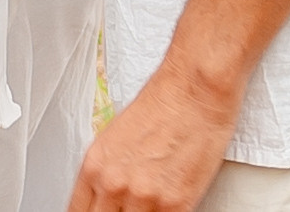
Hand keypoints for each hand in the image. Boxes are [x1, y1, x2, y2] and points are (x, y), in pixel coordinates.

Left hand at [70, 58, 241, 211]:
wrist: (195, 89)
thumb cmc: (163, 105)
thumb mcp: (116, 138)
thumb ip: (108, 172)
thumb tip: (108, 197)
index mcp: (94, 167)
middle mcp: (114, 184)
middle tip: (128, 209)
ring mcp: (144, 197)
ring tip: (150, 204)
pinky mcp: (176, 205)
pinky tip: (166, 207)